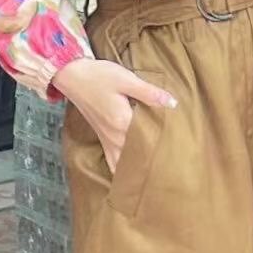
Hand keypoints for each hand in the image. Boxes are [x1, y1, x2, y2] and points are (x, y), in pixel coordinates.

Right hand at [52, 58, 176, 172]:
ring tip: (155, 175)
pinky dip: (121, 169)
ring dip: (138, 168)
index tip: (179, 150)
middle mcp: (114, 136)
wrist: (73, 76)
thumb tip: (173, 103)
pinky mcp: (102, 138)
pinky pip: (112, 161)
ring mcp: (106, 139)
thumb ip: (149, 93)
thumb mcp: (126, 80)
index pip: (149, 139)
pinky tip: (129, 176)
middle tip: (172, 167)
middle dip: (154, 161)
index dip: (165, 144)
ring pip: (124, 162)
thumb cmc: (100, 76)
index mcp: (123, 122)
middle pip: (138, 154)